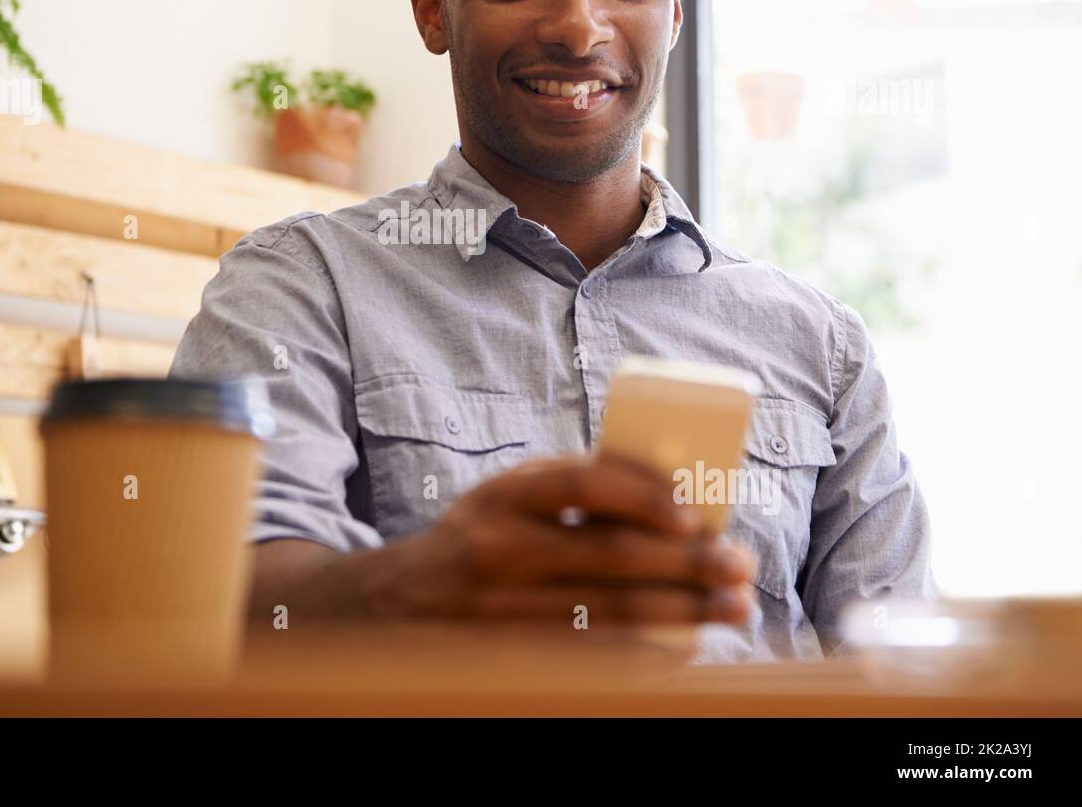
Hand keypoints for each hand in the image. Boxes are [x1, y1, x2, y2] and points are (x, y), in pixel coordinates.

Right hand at [370, 452, 756, 625]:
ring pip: (610, 615)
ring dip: (684, 613)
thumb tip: (674, 494)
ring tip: (733, 607)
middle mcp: (499, 550)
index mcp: (504, 496)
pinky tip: (686, 646)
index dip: (643, 496)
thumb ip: (575, 487)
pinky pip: (592, 660)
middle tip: (740, 564)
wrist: (404, 601)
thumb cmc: (483, 535)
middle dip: (687, 563)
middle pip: (609, 556)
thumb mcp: (511, 495)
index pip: (581, 483)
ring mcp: (503, 611)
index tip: (695, 516)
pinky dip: (647, 655)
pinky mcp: (511, 657)